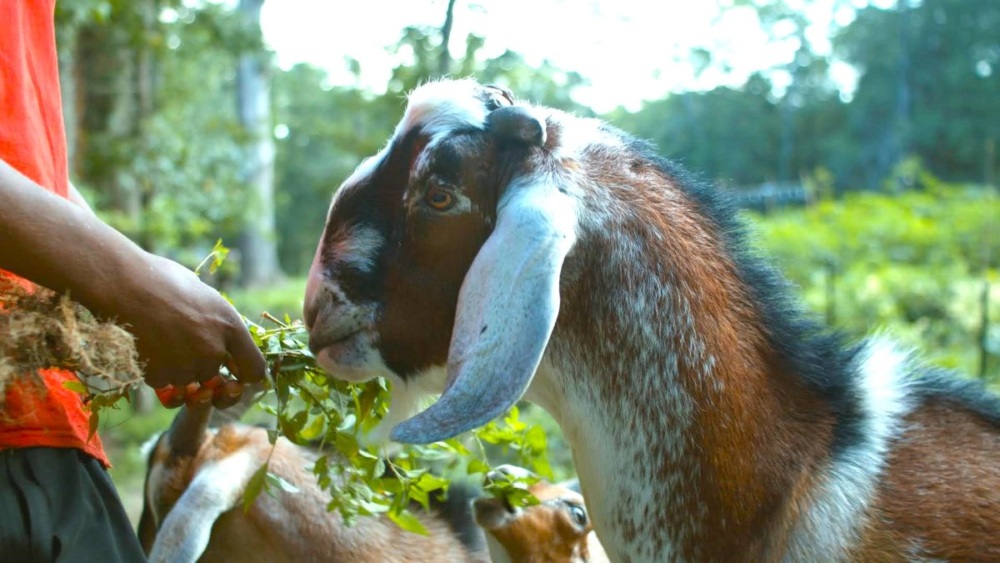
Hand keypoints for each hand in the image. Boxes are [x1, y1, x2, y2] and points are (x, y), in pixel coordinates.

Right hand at [0, 161, 265, 404]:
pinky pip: (161, 381)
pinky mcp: (161, 376)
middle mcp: (214, 350)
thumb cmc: (161, 280)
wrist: (121, 283)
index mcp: (231, 326)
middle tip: (180, 348)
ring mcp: (187, 366)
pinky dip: (153, 370)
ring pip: (186, 380)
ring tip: (158, 336)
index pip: (255, 370)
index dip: (244, 375)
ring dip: (174, 368)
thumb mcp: (204, 296)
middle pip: (215, 377)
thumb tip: (225, 341)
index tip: (232, 373)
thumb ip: (218, 324)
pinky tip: (144, 343)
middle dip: (201, 369)